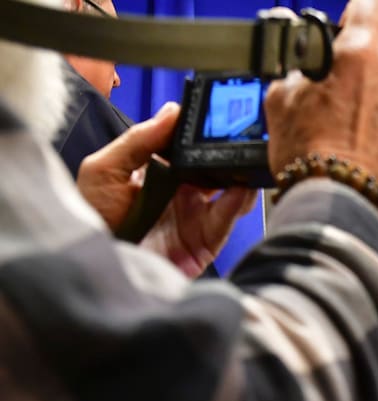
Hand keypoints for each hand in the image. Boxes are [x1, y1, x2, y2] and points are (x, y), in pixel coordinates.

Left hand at [78, 103, 257, 277]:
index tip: (216, 115)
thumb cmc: (92, 221)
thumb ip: (137, 140)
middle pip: (217, 166)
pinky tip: (240, 188)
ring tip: (244, 161)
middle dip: (230, 152)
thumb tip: (171, 112)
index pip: (190, 146)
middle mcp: (182, 193)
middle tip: (240, 135)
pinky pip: (229, 218)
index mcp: (159, 173)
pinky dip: (239, 202)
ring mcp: (197, 216)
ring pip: (232, 190)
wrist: (96, 270)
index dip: (204, 132)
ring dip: (241, 175)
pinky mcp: (207, 240)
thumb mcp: (104, 170)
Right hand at [264, 0, 377, 210]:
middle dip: (371, 70)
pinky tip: (367, 154)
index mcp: (361, 57)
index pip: (372, 6)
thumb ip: (293, 72)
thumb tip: (292, 64)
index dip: (362, 10)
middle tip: (345, 94)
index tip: (357, 17)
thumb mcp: (281, 103)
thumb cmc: (312, 157)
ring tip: (352, 133)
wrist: (340, 208)